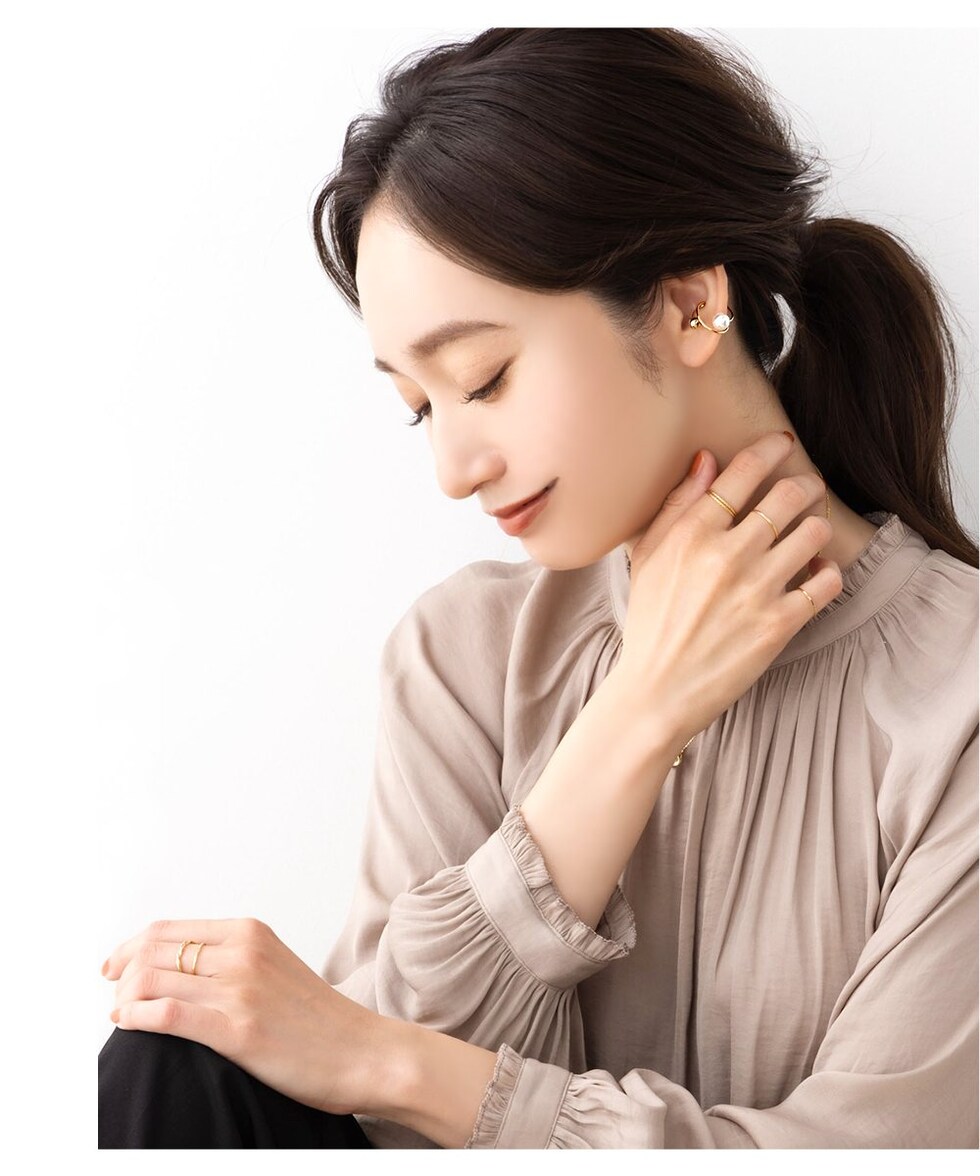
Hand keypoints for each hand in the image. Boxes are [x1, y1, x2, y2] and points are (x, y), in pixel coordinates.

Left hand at [103, 917, 396, 1116]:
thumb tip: (179, 968)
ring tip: (122, 1013)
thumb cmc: (320, 1020)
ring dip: (126, 997)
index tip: (115, 967)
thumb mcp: (275, 967)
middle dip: (122, 971)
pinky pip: (168, 1015)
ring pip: (153, 979)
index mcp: (251, 932)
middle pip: (153, 950)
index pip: (168, 929)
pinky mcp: (238, 1029)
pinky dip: (136, 1016)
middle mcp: (243, 952)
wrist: (364, 1052)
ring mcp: (240, 989)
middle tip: (114, 991)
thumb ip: (233, 960)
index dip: (130, 947)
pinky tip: (128, 1023)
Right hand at [617, 430, 842, 749]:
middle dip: (804, 485)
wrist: (658, 690)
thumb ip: (678, 505)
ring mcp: (757, 591)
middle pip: (788, 495)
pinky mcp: (780, 624)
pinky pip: (827, 582)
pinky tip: (816, 571)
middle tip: (806, 488)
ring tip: (810, 531)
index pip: (742, 473)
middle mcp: (726, 556)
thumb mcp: (648, 557)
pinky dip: (828, 571)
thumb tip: (708, 459)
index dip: (770, 449)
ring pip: (814, 532)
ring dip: (818, 525)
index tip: (784, 443)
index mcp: (691, 535)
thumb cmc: (651, 621)